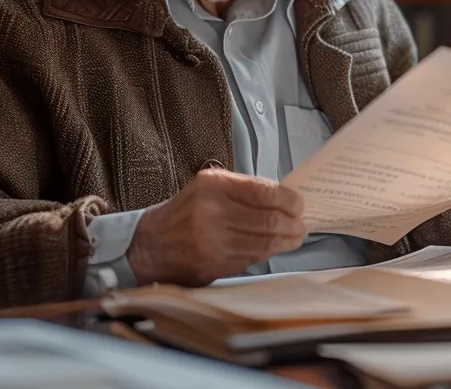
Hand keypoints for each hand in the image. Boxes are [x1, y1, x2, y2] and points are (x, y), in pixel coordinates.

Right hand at [126, 168, 305, 285]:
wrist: (149, 245)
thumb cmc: (184, 213)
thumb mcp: (207, 188)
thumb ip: (242, 189)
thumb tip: (283, 198)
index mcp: (212, 185)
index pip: (263, 191)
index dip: (288, 199)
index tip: (299, 204)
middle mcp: (212, 211)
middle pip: (268, 218)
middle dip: (292, 222)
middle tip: (301, 223)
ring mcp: (213, 240)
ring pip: (264, 241)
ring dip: (286, 240)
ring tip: (295, 236)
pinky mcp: (214, 264)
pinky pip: (252, 257)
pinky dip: (269, 252)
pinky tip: (276, 248)